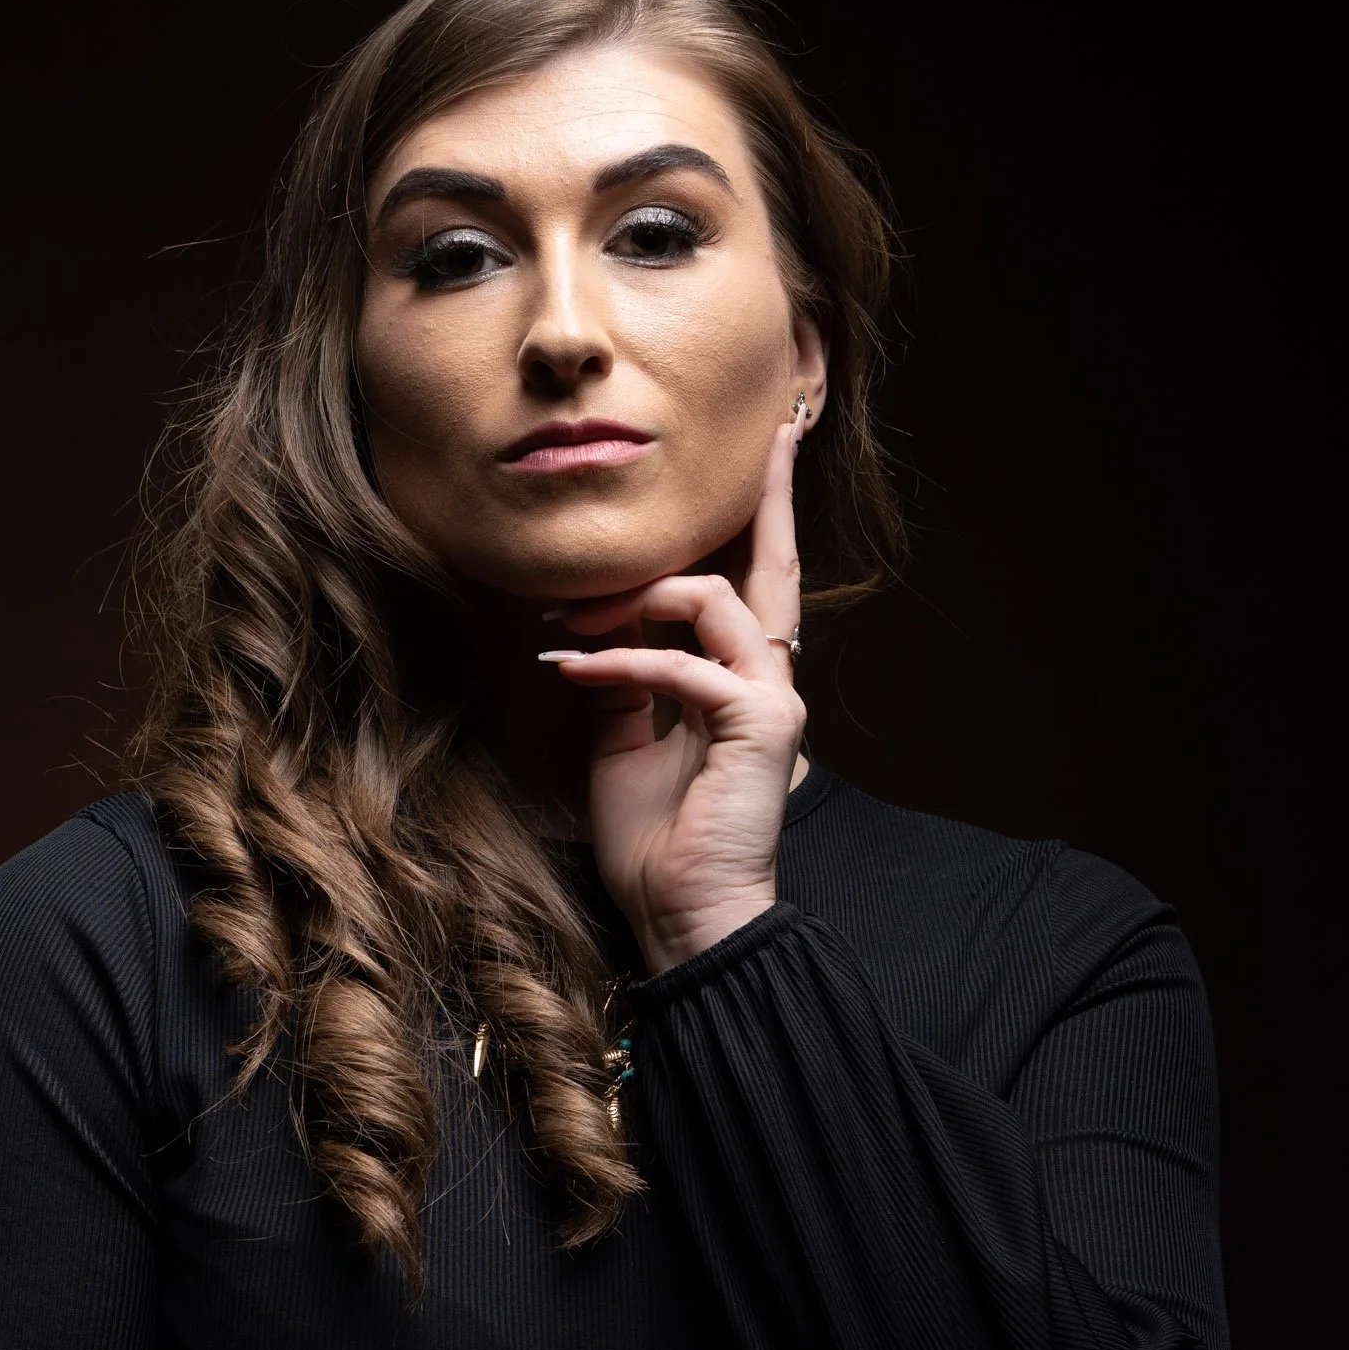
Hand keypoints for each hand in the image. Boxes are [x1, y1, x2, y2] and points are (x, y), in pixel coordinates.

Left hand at [538, 417, 806, 973]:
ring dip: (634, 597)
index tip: (759, 461)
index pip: (750, 588)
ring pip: (715, 599)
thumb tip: (596, 629)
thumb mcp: (624, 745)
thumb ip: (624, 681)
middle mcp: (767, 683)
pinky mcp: (759, 724)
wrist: (682, 917)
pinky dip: (620, 661)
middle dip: (770, 497)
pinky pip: (681, 664)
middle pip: (774, 567)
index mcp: (740, 685)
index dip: (754, 524)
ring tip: (572, 626)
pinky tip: (572, 669)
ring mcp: (771, 701)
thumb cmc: (656, 845)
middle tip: (776, 432)